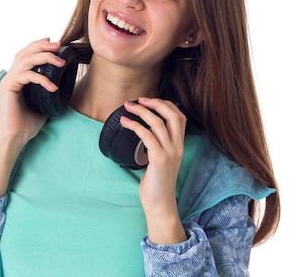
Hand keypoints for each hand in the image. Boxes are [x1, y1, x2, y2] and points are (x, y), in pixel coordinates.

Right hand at [0, 38, 64, 197]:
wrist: (12, 139)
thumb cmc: (25, 125)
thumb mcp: (43, 106)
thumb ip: (49, 96)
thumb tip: (64, 90)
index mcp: (18, 78)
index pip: (26, 54)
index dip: (39, 45)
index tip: (54, 43)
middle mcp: (12, 76)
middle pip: (25, 52)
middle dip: (43, 46)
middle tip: (59, 45)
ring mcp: (9, 81)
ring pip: (26, 60)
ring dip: (44, 57)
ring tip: (60, 62)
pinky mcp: (8, 88)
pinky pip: (27, 76)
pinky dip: (42, 79)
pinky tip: (53, 87)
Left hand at [120, 97, 187, 243]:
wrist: (160, 204)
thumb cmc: (157, 183)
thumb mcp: (161, 160)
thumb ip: (158, 145)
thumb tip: (144, 131)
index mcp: (179, 145)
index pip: (179, 117)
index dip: (166, 104)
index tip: (150, 101)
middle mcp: (177, 147)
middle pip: (172, 115)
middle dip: (156, 103)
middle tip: (140, 99)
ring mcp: (169, 153)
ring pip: (158, 123)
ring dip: (141, 111)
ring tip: (128, 107)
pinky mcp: (159, 159)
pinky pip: (147, 136)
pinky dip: (134, 126)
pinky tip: (125, 122)